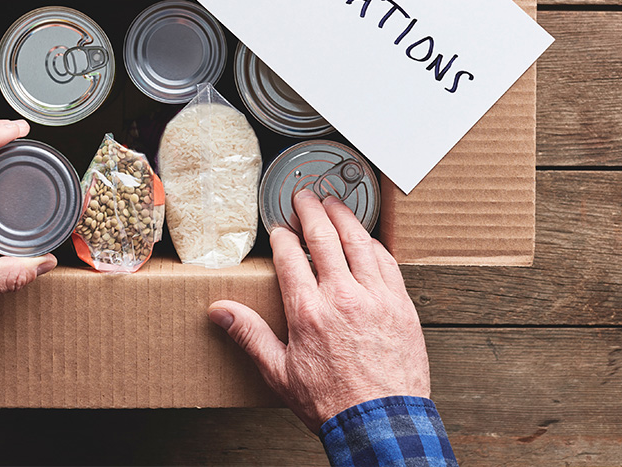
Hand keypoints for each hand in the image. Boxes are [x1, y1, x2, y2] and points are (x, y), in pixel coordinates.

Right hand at [208, 189, 429, 433]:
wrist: (381, 424)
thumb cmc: (332, 402)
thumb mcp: (279, 372)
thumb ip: (249, 335)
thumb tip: (220, 311)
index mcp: (308, 310)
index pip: (290, 256)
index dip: (282, 236)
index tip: (278, 229)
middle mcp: (342, 296)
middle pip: (323, 238)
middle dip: (310, 211)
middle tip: (304, 196)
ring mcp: (376, 297)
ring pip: (358, 242)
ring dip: (343, 217)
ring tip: (334, 203)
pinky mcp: (401, 305)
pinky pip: (387, 262)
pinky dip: (373, 243)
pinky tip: (366, 238)